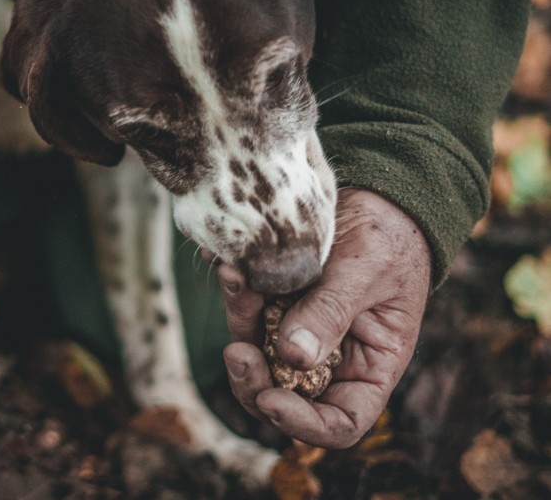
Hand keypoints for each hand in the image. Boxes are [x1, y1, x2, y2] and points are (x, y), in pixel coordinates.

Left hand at [219, 188, 430, 447]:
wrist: (376, 196)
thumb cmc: (389, 238)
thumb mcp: (367, 272)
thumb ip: (331, 313)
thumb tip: (292, 357)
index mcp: (369, 368)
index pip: (339, 422)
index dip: (304, 424)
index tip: (271, 400)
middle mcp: (331, 360)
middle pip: (283, 396)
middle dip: (253, 381)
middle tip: (236, 352)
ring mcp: (298, 333)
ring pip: (256, 353)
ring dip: (239, 324)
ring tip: (234, 279)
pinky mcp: (275, 305)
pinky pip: (248, 311)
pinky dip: (237, 293)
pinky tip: (230, 266)